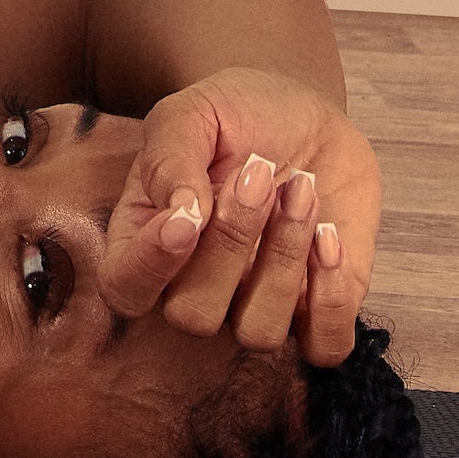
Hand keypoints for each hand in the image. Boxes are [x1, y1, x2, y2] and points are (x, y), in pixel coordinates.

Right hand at [96, 65, 382, 369]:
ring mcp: (256, 303)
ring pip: (259, 333)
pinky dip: (332, 295)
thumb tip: (181, 213)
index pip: (126, 289)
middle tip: (259, 173)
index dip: (152, 265)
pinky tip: (331, 233)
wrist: (302, 116)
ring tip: (303, 189)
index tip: (189, 214)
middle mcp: (195, 286)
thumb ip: (170, 159)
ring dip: (284, 261)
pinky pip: (324, 344)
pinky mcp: (317, 309)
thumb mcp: (190, 114)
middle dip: (231, 243)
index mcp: (146, 240)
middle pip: (194, 316)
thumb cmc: (233, 116)